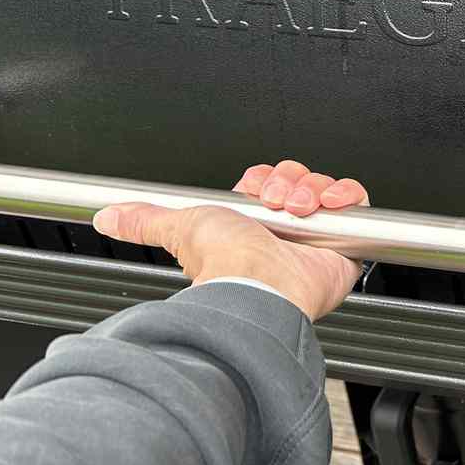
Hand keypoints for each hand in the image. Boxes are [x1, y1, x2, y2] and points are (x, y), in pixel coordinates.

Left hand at [92, 160, 370, 320]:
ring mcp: (316, 237)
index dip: (266, 178)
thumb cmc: (227, 263)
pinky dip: (345, 196)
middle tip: (277, 204)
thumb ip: (146, 219)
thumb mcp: (181, 226)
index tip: (258, 190)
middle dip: (288, 183)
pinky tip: (326, 207)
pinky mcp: (345, 245)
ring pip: (324, 187)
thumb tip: (108, 215)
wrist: (261, 286)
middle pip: (298, 180)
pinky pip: (356, 203)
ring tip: (298, 213)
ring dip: (312, 190)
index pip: (270, 181)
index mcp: (252, 223)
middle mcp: (285, 230)